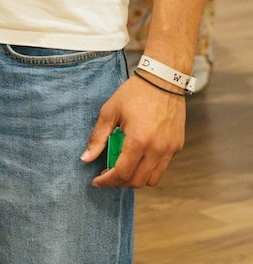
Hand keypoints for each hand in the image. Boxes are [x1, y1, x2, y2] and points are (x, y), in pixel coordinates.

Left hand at [81, 73, 184, 187]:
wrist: (163, 81)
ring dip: (135, 179)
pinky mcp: (177, 147)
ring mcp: (170, 149)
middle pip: (137, 181)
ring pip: (153, 179)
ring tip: (121, 168)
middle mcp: (157, 149)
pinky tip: (136, 157)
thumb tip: (86, 158)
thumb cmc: (133, 94)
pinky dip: (148, 169)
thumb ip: (98, 138)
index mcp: (138, 141)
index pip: (122, 173)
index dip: (107, 181)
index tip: (96, 180)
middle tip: (106, 176)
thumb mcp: (109, 112)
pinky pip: (162, 167)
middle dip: (119, 182)